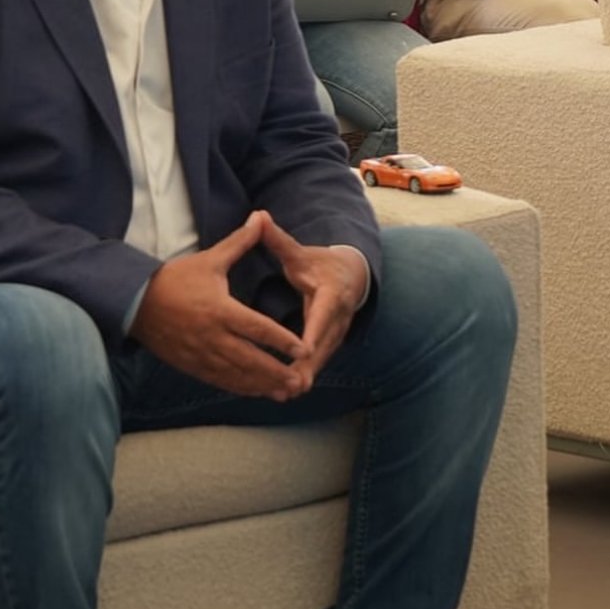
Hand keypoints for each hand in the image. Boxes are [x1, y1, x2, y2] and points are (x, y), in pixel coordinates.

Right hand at [131, 215, 311, 400]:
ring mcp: (201, 354)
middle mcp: (212, 336)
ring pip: (238, 375)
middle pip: (251, 359)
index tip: (303, 349)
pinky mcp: (192, 365)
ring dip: (263, 385)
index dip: (281, 341)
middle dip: (277, 372)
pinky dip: (242, 387)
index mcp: (220, 309)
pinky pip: (221, 381)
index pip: (257, 328)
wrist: (135, 302)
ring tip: (288, 392)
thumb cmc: (176, 278)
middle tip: (302, 381)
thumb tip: (261, 216)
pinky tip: (260, 391)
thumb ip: (240, 242)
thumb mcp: (210, 259)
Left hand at [257, 211, 366, 384]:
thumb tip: (259, 215)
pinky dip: (306, 375)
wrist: (350, 275)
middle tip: (292, 383)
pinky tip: (288, 391)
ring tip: (287, 393)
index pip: (323, 314)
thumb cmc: (319, 263)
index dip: (315, 332)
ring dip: (307, 375)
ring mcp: (338, 332)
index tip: (305, 349)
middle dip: (309, 364)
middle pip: (325, 343)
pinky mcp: (333, 343)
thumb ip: (278, 240)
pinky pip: (319, 361)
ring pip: (323, 357)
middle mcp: (339, 316)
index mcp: (331, 292)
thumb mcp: (299, 253)